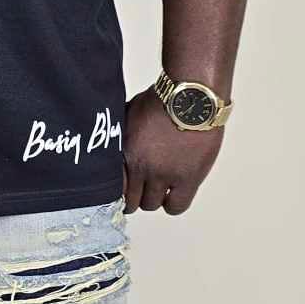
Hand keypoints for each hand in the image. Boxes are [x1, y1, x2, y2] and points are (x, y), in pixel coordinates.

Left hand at [121, 87, 224, 214]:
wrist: (192, 96)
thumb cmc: (163, 100)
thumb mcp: (129, 116)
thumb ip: (121, 138)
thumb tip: (112, 147)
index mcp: (127, 153)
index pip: (115, 188)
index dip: (119, 192)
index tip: (123, 190)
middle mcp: (144, 168)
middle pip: (133, 201)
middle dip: (135, 196)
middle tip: (141, 189)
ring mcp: (167, 175)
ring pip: (153, 204)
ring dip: (154, 198)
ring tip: (159, 187)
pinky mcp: (189, 178)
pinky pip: (177, 206)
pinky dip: (173, 203)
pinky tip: (173, 192)